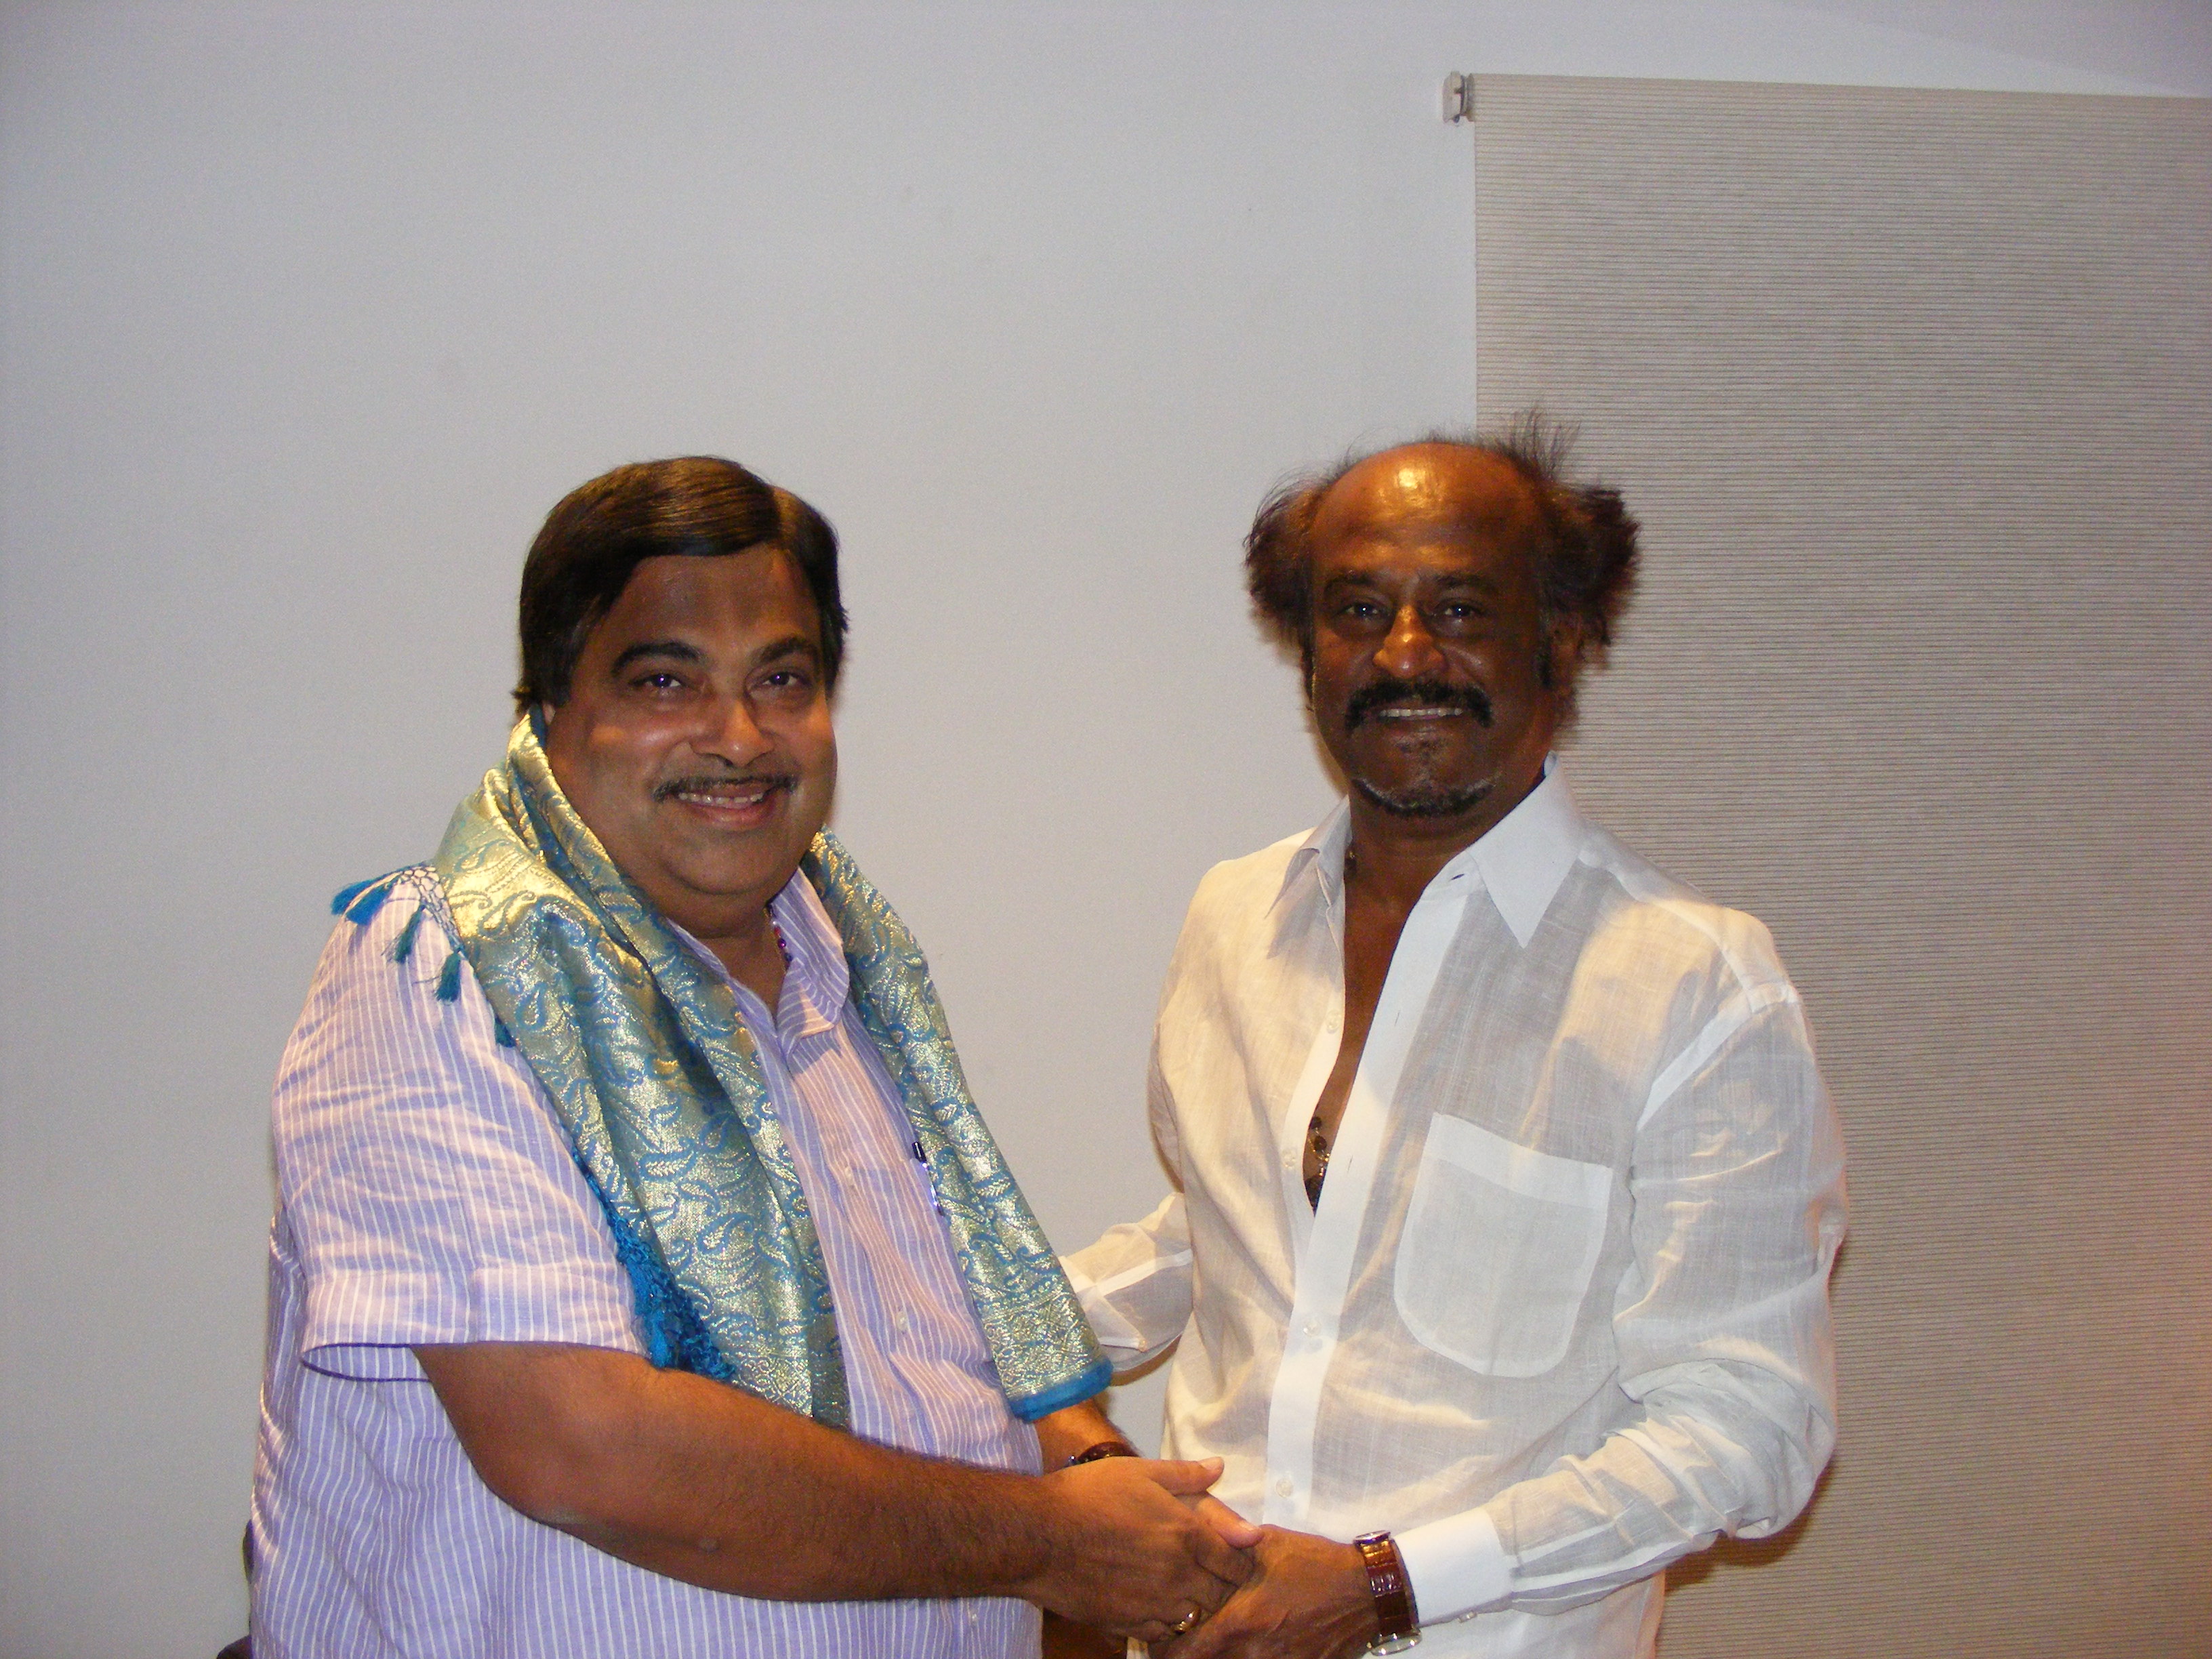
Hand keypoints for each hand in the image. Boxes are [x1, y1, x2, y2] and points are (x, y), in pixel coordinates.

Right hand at [1023, 1456, 1256, 1640]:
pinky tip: (1154, 1605)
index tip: (1232, 1556)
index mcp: (1187, 1534)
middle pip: (1222, 1595)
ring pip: (1197, 1618)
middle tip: (1210, 1574)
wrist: (1038, 1536)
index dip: (1239, 1560)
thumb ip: (1185, 1475)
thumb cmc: (1086, 1496)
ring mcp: (1155, 1605)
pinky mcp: (1129, 1625)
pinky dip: (1167, 1623)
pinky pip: (1165, 1634)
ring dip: (1196, 1605)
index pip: (1236, 1561)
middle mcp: (1179, 1575)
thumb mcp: (1139, 1471)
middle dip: (1222, 1585)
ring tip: (1182, 1590)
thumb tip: (1218, 1467)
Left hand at [1155, 1526, 1377, 1658]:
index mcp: (1241, 1623)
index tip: (1157, 1636)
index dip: (1163, 1649)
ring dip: (1214, 1657)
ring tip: (1210, 1639)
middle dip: (1184, 1656)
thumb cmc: (1313, 1563)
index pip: (1184, 1655)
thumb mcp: (1265, 1545)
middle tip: (1177, 1638)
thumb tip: (1189, 1545)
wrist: (1365, 1592)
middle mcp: (1254, 1653)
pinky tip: (1244, 1645)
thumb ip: (1224, 1547)